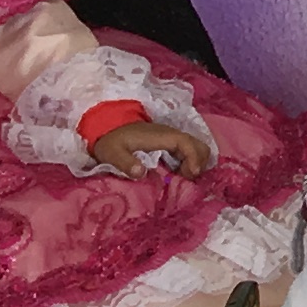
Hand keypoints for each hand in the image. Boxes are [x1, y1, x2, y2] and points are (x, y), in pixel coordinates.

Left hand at [90, 120, 215, 177]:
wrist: (107, 127)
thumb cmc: (111, 141)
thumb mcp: (112, 153)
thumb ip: (125, 163)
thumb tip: (141, 173)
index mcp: (161, 136)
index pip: (187, 143)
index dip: (194, 158)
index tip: (190, 175)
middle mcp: (171, 135)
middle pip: (199, 145)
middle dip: (199, 163)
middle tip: (187, 179)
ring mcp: (172, 138)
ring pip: (197, 148)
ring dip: (197, 163)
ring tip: (183, 178)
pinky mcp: (171, 143)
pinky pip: (190, 151)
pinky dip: (192, 162)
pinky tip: (180, 174)